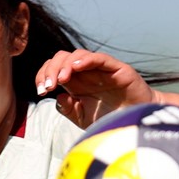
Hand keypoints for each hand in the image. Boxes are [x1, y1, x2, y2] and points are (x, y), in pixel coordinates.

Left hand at [35, 50, 158, 126]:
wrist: (137, 123)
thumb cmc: (111, 119)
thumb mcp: (84, 119)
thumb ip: (69, 110)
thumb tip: (58, 96)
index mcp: (75, 82)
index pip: (53, 69)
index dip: (43, 75)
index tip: (41, 91)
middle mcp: (86, 72)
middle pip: (61, 58)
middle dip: (50, 70)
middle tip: (47, 86)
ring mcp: (101, 69)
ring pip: (77, 55)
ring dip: (65, 65)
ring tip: (61, 80)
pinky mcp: (117, 68)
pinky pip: (99, 58)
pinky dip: (86, 60)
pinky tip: (76, 67)